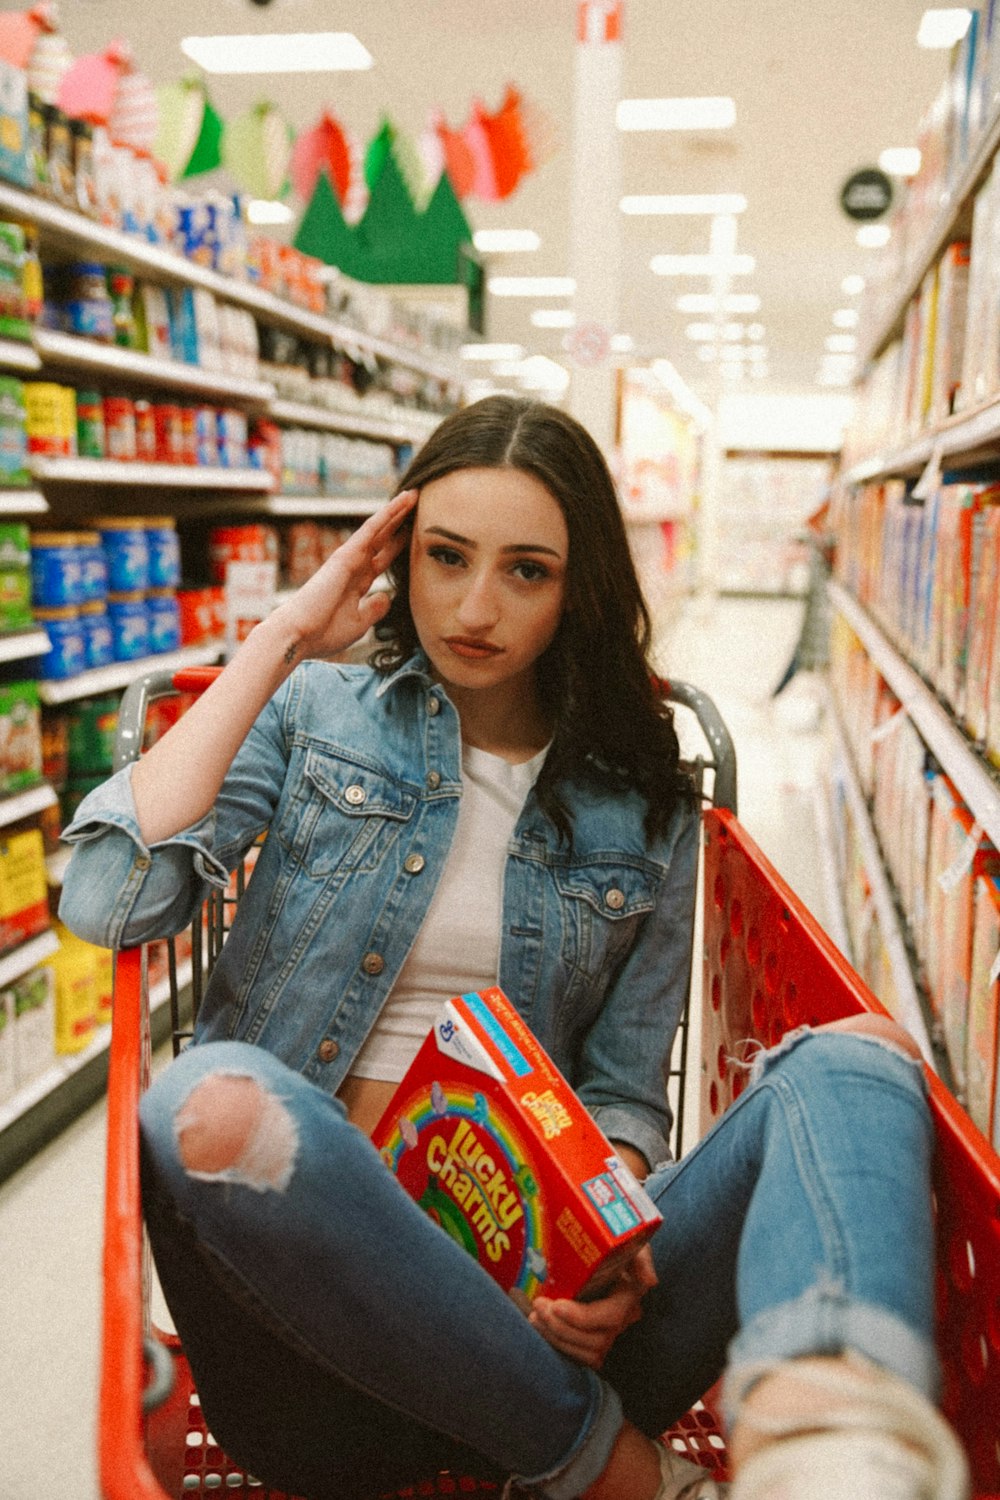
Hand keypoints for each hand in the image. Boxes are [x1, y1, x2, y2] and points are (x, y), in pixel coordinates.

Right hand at [274, 489, 417, 661]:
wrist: (301, 634)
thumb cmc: (324, 633)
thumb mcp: (359, 623)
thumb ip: (374, 609)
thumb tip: (387, 596)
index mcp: (358, 583)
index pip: (383, 558)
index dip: (399, 545)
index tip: (418, 534)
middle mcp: (354, 566)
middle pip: (383, 539)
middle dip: (400, 522)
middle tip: (420, 505)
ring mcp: (350, 558)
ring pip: (378, 529)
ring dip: (395, 511)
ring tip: (414, 494)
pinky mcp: (346, 555)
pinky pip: (370, 530)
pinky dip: (385, 515)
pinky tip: (400, 502)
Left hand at [528, 1245, 656, 1367]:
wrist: (595, 1251)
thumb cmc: (613, 1244)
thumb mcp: (628, 1242)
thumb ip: (641, 1257)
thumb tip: (651, 1281)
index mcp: (629, 1296)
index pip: (610, 1317)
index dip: (582, 1317)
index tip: (556, 1305)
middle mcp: (622, 1320)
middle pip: (596, 1340)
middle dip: (563, 1328)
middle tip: (538, 1307)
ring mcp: (608, 1333)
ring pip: (586, 1352)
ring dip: (556, 1337)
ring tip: (535, 1317)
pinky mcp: (592, 1340)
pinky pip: (578, 1356)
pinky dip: (557, 1345)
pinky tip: (540, 1327)